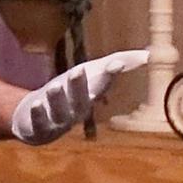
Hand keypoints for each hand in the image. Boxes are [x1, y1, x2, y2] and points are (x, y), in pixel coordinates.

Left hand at [12, 49, 153, 144]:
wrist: (34, 120)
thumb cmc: (68, 95)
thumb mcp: (89, 76)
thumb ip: (116, 64)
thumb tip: (149, 55)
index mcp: (89, 97)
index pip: (100, 86)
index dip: (107, 76)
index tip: (115, 63)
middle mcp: (75, 111)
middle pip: (80, 100)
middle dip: (79, 86)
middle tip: (79, 69)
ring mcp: (56, 121)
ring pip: (59, 112)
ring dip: (58, 100)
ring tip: (55, 85)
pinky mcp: (36, 128)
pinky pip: (38, 123)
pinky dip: (38, 115)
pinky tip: (37, 103)